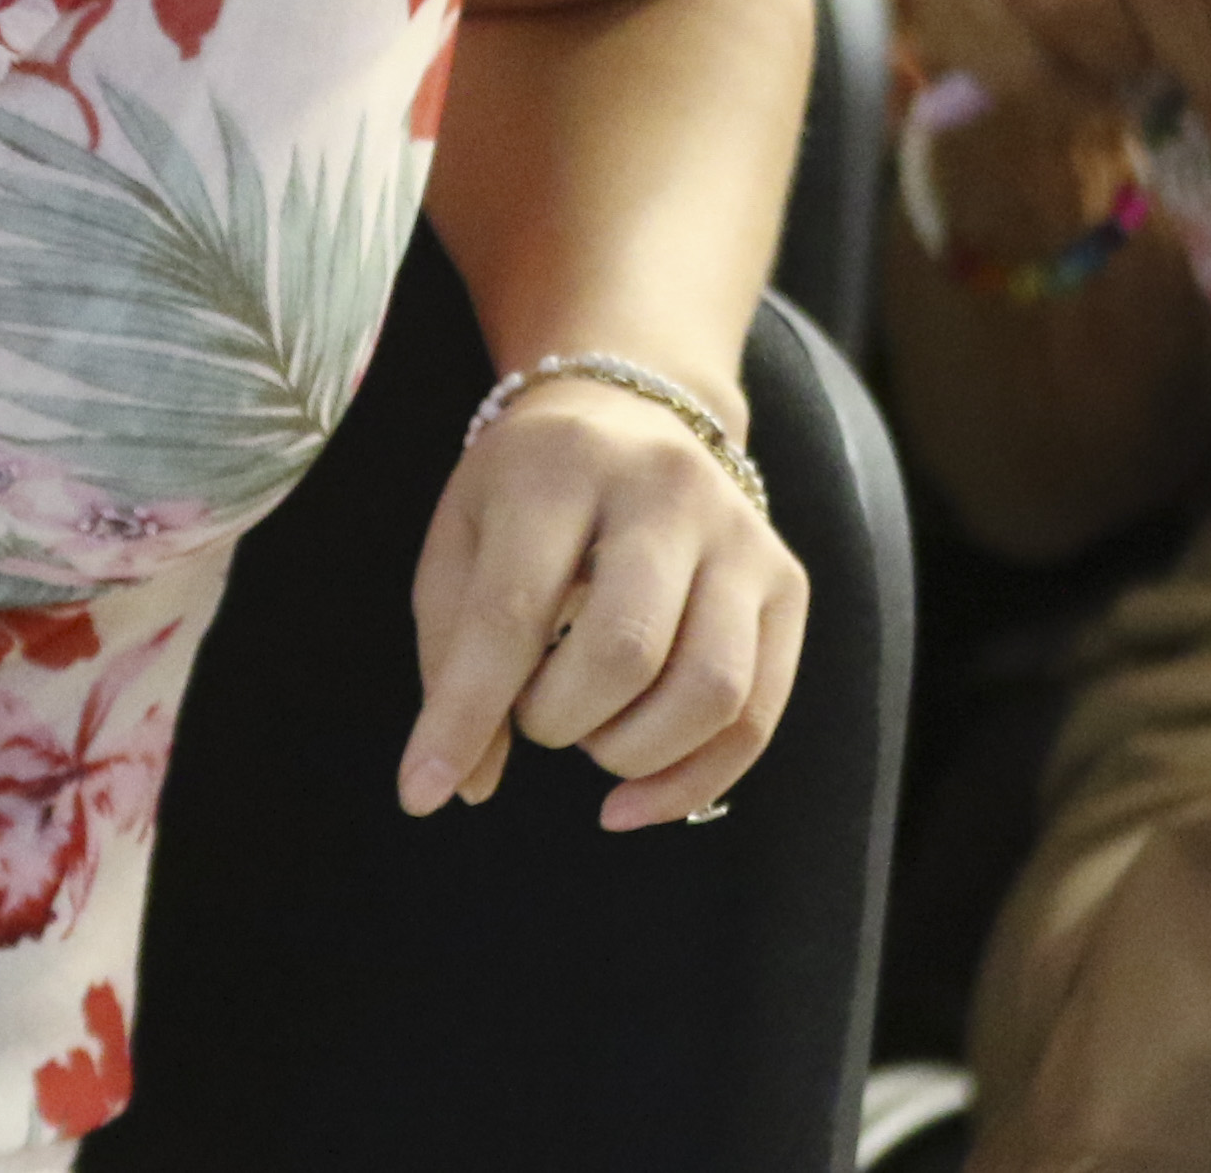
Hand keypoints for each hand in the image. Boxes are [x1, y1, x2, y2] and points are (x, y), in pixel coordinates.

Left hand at [400, 377, 804, 830]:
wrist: (630, 410)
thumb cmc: (527, 492)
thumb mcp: (460, 542)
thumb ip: (452, 660)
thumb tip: (468, 786)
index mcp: (560, 467)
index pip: (513, 610)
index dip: (466, 713)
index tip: (423, 791)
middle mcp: (665, 489)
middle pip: (626, 651)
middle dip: (560, 720)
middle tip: (533, 716)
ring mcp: (740, 534)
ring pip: (710, 691)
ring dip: (631, 753)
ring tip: (588, 735)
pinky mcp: (786, 582)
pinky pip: (756, 715)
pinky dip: (693, 780)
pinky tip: (636, 799)